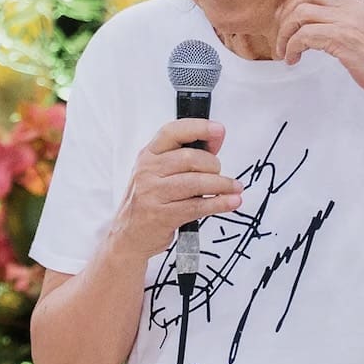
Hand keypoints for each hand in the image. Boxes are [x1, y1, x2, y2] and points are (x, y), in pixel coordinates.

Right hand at [107, 120, 242, 262]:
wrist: (129, 235)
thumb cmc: (151, 200)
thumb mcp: (161, 172)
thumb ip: (187, 155)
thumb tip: (215, 138)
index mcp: (149, 155)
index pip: (172, 132)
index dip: (199, 128)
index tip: (219, 130)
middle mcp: (148, 171)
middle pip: (191, 158)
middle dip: (214, 166)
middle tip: (221, 176)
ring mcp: (152, 193)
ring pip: (197, 182)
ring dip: (223, 185)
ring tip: (234, 189)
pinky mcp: (161, 215)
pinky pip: (198, 206)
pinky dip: (220, 203)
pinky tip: (231, 202)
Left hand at [275, 0, 363, 108]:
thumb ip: (348, 25)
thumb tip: (319, 29)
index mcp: (360, 4)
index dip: (296, 4)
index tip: (288, 23)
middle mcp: (353, 7)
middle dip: (286, 15)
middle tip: (281, 35)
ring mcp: (348, 21)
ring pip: (300, 14)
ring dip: (285, 33)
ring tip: (285, 51)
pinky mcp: (341, 38)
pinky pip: (303, 35)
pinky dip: (291, 47)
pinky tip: (293, 59)